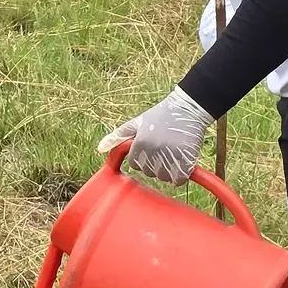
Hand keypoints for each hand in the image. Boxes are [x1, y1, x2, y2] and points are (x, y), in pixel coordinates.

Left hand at [97, 86, 214, 184]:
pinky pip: (179, 179)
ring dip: (167, 171)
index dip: (142, 157)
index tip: (150, 147)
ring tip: (172, 154)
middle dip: (155, 164)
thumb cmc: (160, 115)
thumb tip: (99, 148)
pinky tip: (181, 164)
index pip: (135, 164)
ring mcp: (170, 156)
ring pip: (163, 177)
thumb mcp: (137, 123)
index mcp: (140, 142)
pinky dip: (180, 175)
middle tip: (162, 148)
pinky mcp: (186, 160)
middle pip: (149, 172)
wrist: (188, 108)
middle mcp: (154, 150)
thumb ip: (118, 136)